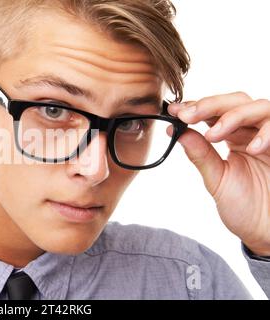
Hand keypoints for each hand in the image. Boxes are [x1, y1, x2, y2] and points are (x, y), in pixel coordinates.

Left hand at [167, 92, 269, 255]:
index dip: (195, 108)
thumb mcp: (217, 179)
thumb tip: (176, 132)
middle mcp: (253, 133)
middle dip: (209, 105)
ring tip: (213, 134)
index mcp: (234, 138)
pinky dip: (266, 133)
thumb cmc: (246, 207)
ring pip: (258, 107)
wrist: (268, 231)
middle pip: (235, 101)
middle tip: (187, 115)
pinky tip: (252, 149)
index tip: (173, 111)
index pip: (215, 112)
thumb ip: (200, 154)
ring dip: (233, 116)